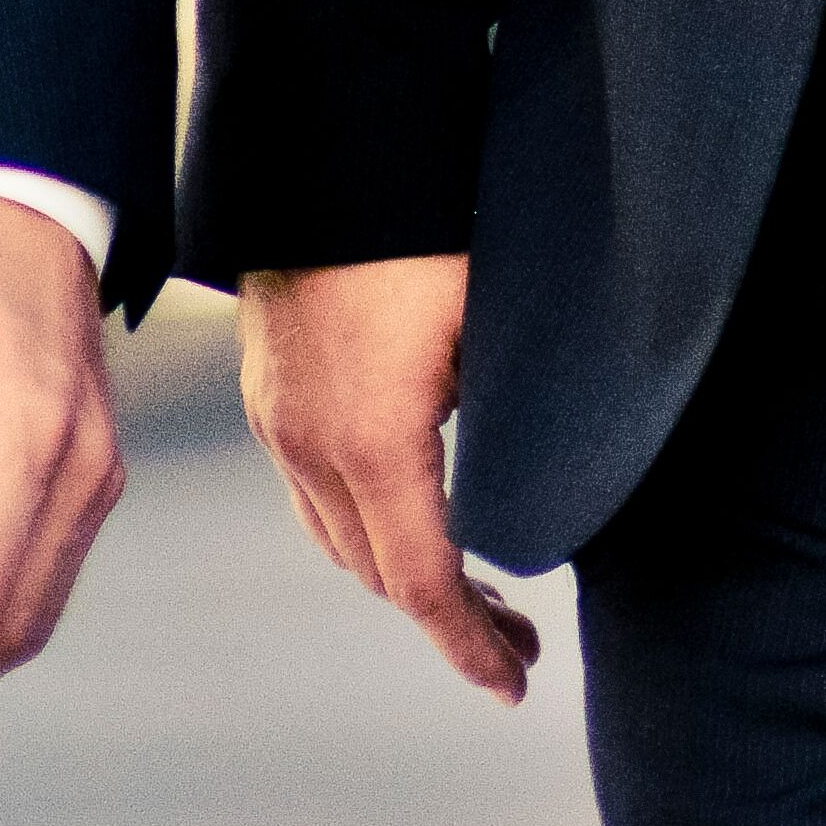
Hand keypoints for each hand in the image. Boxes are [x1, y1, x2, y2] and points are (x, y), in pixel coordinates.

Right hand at [244, 254, 543, 701]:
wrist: (328, 142)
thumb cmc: (426, 223)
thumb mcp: (498, 319)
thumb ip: (522, 410)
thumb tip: (559, 470)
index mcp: (370, 441)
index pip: (421, 578)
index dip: (468, 641)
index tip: (511, 683)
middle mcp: (307, 443)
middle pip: (375, 570)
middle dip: (446, 617)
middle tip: (517, 640)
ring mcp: (278, 416)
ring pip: (336, 533)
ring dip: (399, 572)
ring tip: (470, 591)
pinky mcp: (267, 385)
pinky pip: (313, 486)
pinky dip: (363, 522)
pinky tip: (406, 511)